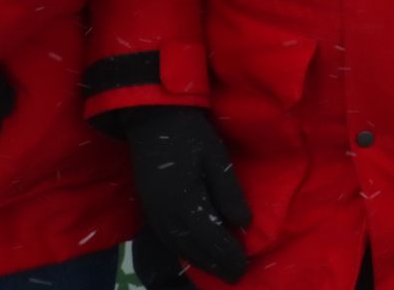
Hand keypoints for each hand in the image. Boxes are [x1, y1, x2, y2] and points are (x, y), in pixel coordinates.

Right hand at [117, 105, 252, 282]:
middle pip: (193, 248)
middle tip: (237, 275)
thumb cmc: (189, 134)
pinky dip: (183, 252)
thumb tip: (244, 224)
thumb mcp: (216, 158)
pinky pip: (167, 238)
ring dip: (200, 261)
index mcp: (183, 199)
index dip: (227, 254)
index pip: (209, 237)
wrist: (152, 118)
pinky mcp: (149, 207)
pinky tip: (195, 256)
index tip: (245, 266)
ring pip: (178, 246)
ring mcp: (154, 212)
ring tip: (220, 271)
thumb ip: (229, 192)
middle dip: (216, 264)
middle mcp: (165, 213)